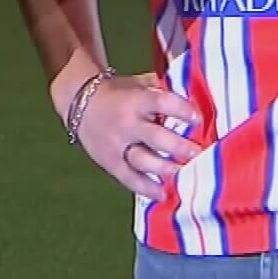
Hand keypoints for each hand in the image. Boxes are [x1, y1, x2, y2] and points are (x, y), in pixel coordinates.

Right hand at [72, 73, 204, 201]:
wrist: (79, 102)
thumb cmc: (117, 93)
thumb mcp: (137, 83)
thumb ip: (161, 88)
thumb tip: (193, 93)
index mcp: (136, 100)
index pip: (161, 102)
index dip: (181, 110)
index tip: (198, 118)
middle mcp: (127, 123)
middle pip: (155, 137)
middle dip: (178, 146)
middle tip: (198, 153)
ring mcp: (118, 145)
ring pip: (143, 160)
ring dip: (165, 169)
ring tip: (185, 175)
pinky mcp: (111, 162)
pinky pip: (129, 178)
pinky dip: (146, 188)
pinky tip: (163, 194)